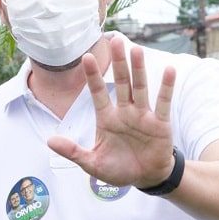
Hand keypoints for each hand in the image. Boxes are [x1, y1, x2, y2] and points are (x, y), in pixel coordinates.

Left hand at [47, 37, 176, 187]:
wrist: (145, 178)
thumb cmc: (118, 169)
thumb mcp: (92, 163)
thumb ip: (73, 151)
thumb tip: (49, 141)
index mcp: (106, 118)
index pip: (97, 93)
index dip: (92, 76)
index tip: (86, 57)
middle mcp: (124, 112)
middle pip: (120, 83)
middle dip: (117, 63)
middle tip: (115, 40)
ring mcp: (142, 115)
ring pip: (140, 88)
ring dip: (138, 69)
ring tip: (136, 49)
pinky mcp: (160, 124)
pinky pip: (163, 103)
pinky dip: (166, 87)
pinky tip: (168, 70)